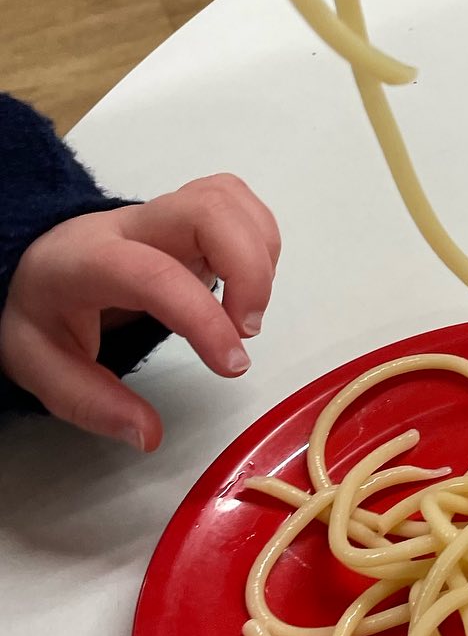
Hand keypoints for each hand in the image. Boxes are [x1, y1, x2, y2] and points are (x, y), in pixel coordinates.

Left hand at [0, 175, 280, 450]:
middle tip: (246, 330)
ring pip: (230, 200)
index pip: (155, 273)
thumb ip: (91, 402)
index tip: (232, 366)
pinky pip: (240, 206)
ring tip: (245, 312)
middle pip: (208, 208)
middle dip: (250, 269)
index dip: (203, 316)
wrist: (37, 262)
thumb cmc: (44, 311)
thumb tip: (148, 435)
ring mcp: (166, 212)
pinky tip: (246, 285)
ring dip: (260, 255)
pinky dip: (261, 243)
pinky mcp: (192, 213)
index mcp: (88, 261)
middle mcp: (132, 224)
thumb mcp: (41, 366)